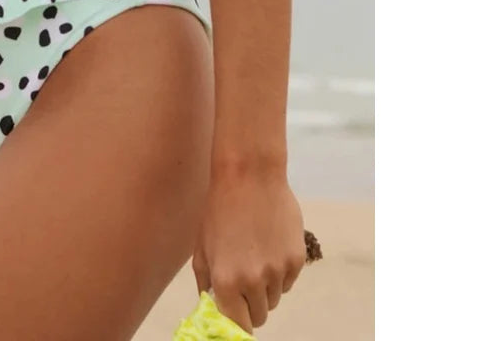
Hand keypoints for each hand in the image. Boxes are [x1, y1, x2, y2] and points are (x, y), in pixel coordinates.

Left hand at [190, 163, 305, 332]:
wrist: (249, 174)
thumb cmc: (220, 209)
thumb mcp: (202, 246)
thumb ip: (206, 283)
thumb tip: (212, 309)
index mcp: (226, 281)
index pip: (236, 326)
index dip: (236, 322)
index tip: (236, 316)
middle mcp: (254, 281)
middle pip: (258, 315)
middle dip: (250, 303)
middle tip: (243, 279)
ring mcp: (278, 271)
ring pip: (274, 298)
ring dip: (265, 286)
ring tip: (255, 253)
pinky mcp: (297, 260)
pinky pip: (288, 281)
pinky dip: (280, 271)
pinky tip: (269, 244)